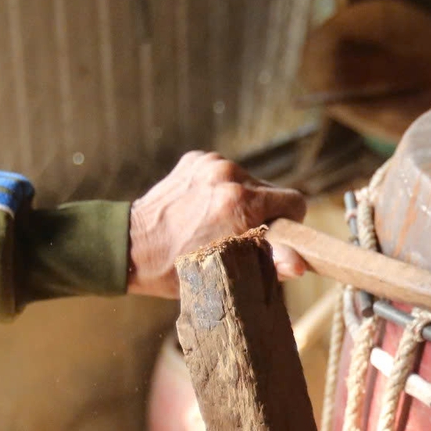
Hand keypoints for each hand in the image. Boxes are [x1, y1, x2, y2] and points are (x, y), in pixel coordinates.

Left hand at [127, 150, 307, 296]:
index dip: (291, 222)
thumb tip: (300, 265)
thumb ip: (269, 263)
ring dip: (242, 200)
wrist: (130, 246)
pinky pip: (225, 173)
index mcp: (241, 202)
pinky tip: (203, 208)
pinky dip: (221, 189)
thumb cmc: (178, 268)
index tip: (276, 236)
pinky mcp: (197, 158)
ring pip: (248, 181)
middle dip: (264, 212)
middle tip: (241, 234)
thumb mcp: (228, 271)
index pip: (294, 201)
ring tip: (217, 222)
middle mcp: (229, 175)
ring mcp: (210, 163)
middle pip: (271, 190)